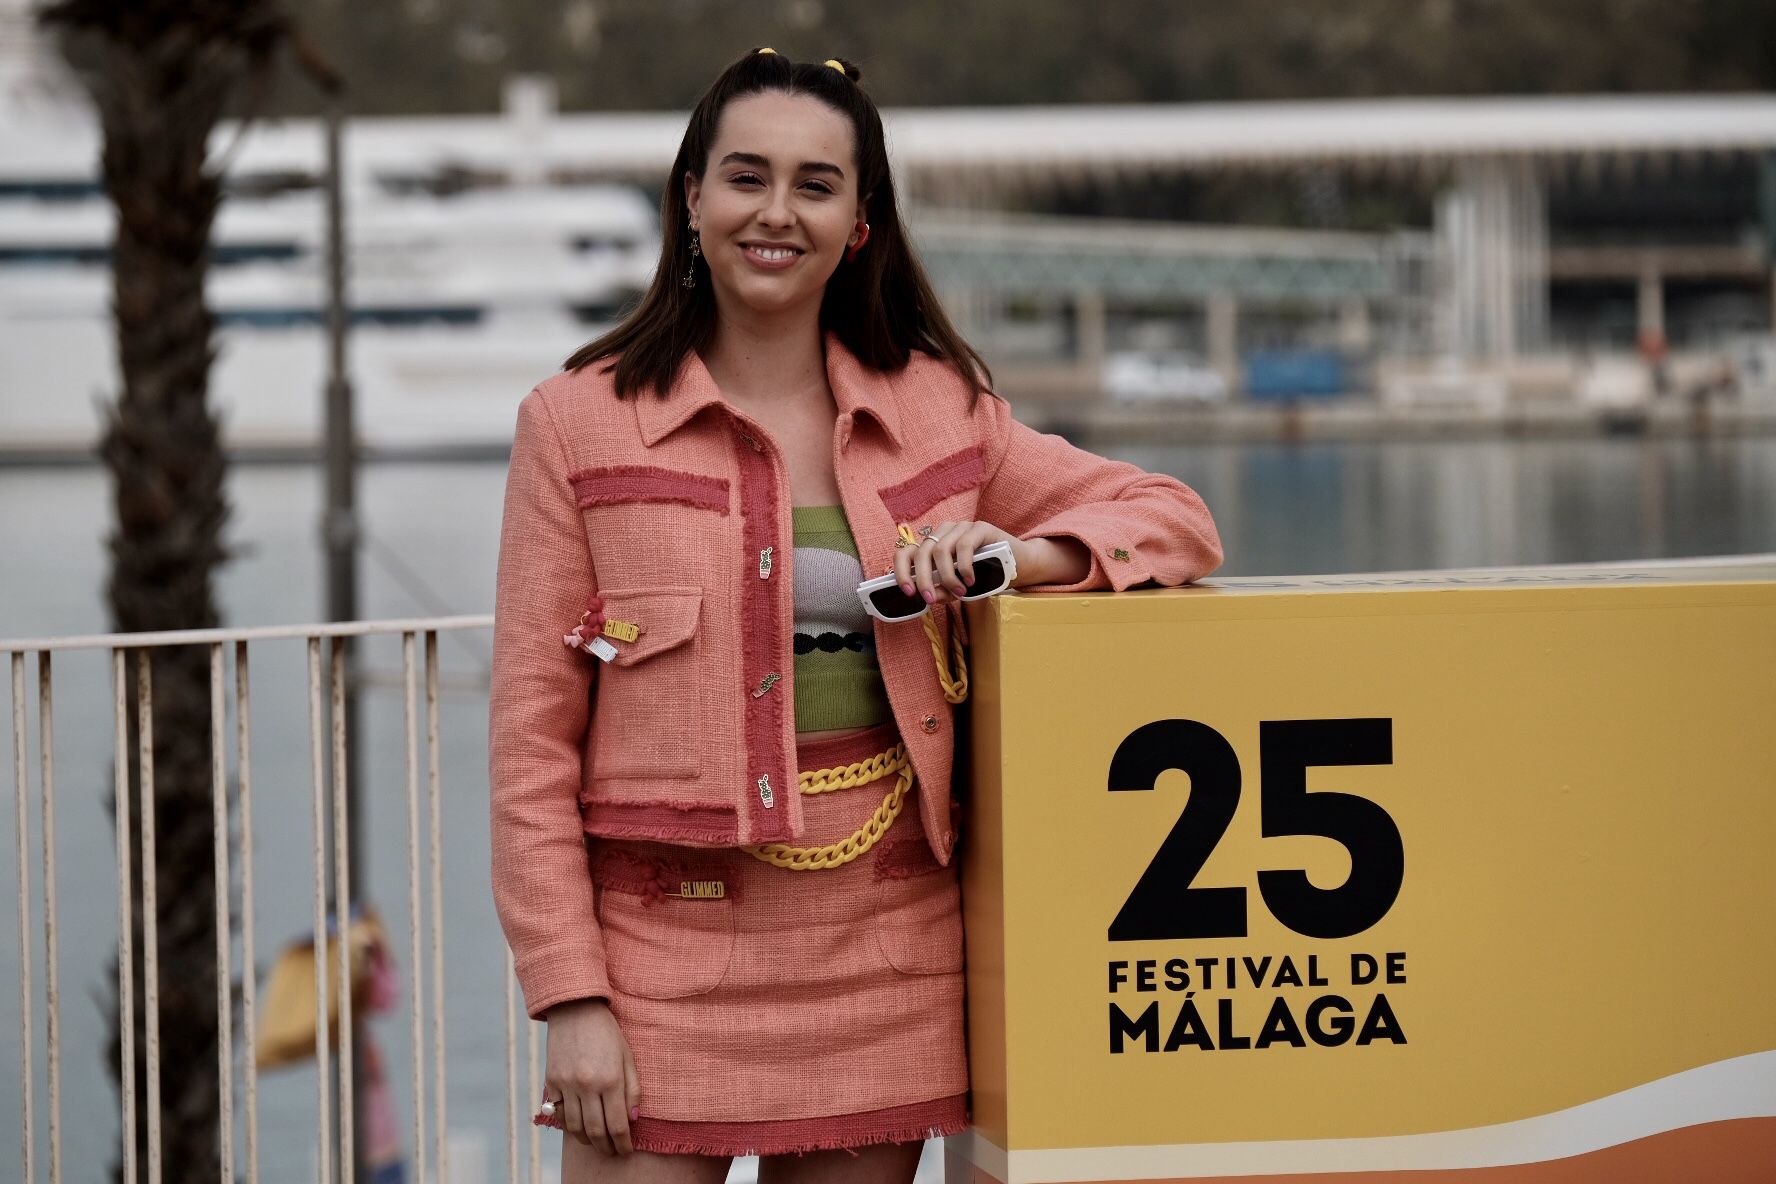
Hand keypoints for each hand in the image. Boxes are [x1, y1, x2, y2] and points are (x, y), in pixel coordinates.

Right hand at [543, 998, 640, 1153]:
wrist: (575, 1009)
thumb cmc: (607, 1033)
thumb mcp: (628, 1057)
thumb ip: (633, 1089)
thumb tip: (633, 1120)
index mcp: (611, 1079)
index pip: (617, 1125)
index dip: (623, 1144)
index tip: (626, 1151)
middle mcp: (587, 1085)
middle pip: (596, 1131)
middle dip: (606, 1148)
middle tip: (612, 1152)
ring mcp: (566, 1084)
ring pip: (575, 1127)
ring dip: (587, 1140)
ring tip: (596, 1142)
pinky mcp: (551, 1081)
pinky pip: (559, 1113)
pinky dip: (569, 1124)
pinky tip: (579, 1126)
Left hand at [891, 521, 1086, 604]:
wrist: (1019, 565)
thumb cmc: (986, 576)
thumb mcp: (959, 587)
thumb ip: (943, 590)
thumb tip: (929, 597)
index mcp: (934, 544)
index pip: (907, 551)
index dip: (901, 570)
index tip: (908, 591)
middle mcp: (945, 532)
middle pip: (922, 552)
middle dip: (923, 579)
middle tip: (931, 598)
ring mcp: (962, 527)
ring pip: (941, 549)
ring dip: (947, 575)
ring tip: (959, 592)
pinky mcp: (980, 527)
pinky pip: (964, 545)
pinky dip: (964, 566)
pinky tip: (970, 580)